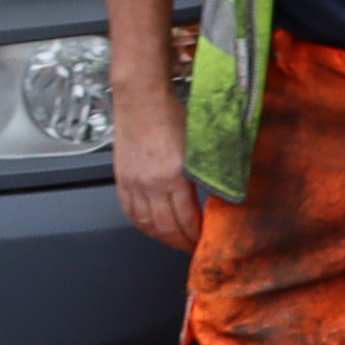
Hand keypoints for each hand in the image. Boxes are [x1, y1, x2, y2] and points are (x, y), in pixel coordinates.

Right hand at [110, 81, 204, 254]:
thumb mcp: (201, 143)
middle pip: (165, 227)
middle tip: (191, 247)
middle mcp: (150, 184)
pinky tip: (150, 227)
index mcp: (174, 175)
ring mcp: (133, 183)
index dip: (195, 236)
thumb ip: (209, 170)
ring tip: (174, 241)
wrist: (141, 97)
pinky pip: (129, 211)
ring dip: (161, 237)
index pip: (186, 219)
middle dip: (180, 242)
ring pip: (146, 224)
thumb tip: (222, 188)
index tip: (205, 241)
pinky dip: (141, 225)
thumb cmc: (172, 112)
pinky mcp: (121, 179)